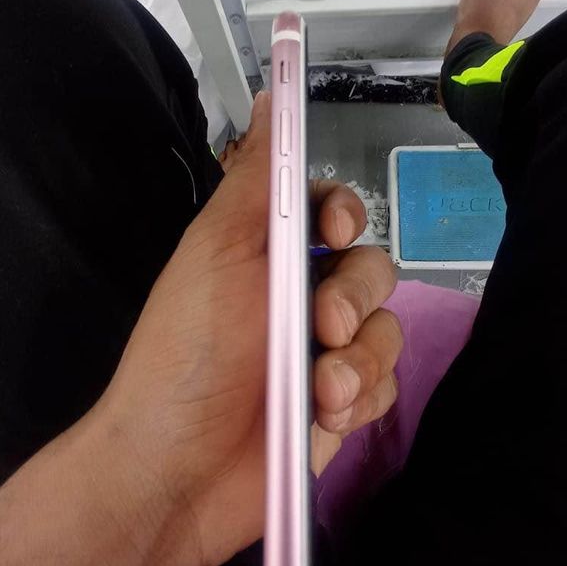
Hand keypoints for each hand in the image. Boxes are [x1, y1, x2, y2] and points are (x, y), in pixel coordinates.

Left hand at [101, 91, 402, 565]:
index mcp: (267, 255)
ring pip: (387, 329)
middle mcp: (301, 298)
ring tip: (319, 391)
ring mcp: (325, 354)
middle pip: (373, 268)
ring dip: (358, 359)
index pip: (332, 213)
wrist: (179, 471)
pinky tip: (325, 418)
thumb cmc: (189, 352)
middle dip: (355, 297)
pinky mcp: (344, 406)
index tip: (332, 233)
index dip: (344, 217)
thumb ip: (259, 179)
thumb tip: (273, 95)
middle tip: (322, 325)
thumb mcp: (218, 251)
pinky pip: (387, 384)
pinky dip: (361, 398)